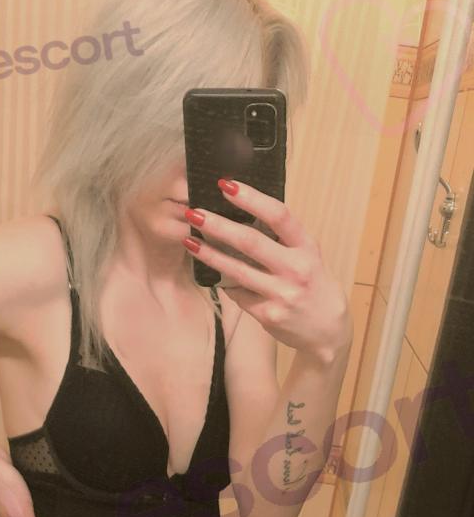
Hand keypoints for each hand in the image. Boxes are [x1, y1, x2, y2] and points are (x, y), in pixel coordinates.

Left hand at [184, 180, 352, 363]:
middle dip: (219, 226)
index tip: (227, 186)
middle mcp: (296, 269)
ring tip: (189, 241)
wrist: (327, 330)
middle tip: (195, 213)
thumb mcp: (308, 256)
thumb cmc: (313, 286)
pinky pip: (238, 294)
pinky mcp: (268, 315)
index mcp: (307, 247)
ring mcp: (282, 294)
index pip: (279, 216)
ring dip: (210, 255)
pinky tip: (214, 276)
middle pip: (251, 242)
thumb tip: (244, 216)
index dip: (252, 199)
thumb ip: (283, 240)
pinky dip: (226, 283)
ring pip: (237, 271)